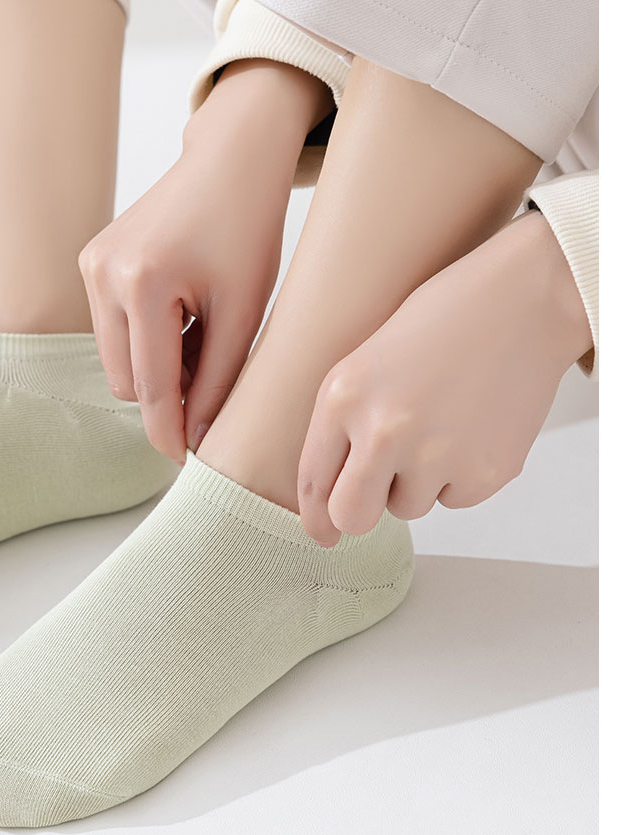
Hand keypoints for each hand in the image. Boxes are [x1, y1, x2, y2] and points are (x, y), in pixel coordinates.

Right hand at [79, 60, 330, 461]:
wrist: (228, 161)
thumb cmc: (247, 229)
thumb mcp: (245, 311)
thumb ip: (220, 381)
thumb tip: (200, 442)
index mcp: (145, 284)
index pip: (152, 386)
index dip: (170, 431)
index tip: (186, 463)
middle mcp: (104, 274)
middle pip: (127, 381)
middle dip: (168, 393)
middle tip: (215, 373)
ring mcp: (90, 265)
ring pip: (115, 360)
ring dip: (155, 367)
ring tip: (202, 336)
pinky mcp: (89, 260)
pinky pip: (111, 329)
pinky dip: (144, 338)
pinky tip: (181, 313)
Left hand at [297, 208, 593, 545]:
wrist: (520, 300)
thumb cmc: (441, 322)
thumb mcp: (366, 363)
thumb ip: (341, 428)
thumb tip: (328, 505)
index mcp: (343, 398)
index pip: (313, 482)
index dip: (316, 518)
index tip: (322, 533)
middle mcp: (384, 431)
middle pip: (353, 517)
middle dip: (360, 513)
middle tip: (377, 493)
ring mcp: (437, 455)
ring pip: (409, 507)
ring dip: (419, 481)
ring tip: (439, 424)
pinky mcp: (485, 472)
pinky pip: (456, 499)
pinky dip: (461, 475)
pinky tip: (471, 426)